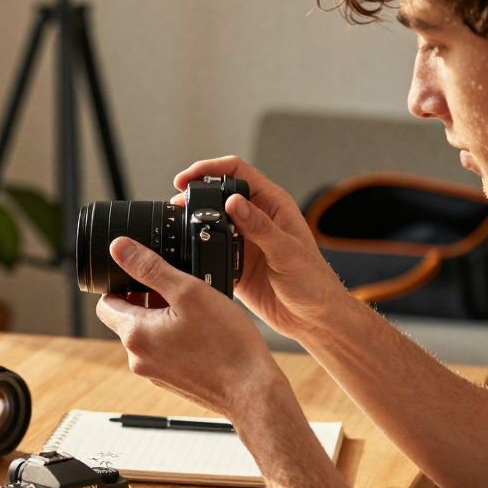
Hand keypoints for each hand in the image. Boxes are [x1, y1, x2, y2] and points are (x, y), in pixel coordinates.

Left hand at [95, 236, 287, 418]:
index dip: (122, 285)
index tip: (146, 278)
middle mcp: (138, 358)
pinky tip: (203, 333)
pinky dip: (176, 338)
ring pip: (148, 335)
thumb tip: (119, 248)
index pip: (106, 304)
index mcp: (135, 334)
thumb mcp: (188, 291)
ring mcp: (154, 373)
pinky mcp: (172, 381)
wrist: (252, 391)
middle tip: (179, 292)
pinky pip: (164, 352)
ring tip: (195, 312)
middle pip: (128, 319)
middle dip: (147, 301)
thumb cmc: (226, 344)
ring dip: (164, 319)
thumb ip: (151, 268)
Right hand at [172, 156, 350, 342]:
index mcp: (272, 205)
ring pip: (209, 220)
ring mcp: (243, 240)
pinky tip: (185, 251)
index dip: (210, 169)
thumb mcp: (286, 252)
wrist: (313, 318)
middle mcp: (255, 219)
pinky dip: (195, 247)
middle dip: (194, 193)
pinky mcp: (233, 263)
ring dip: (191, 219)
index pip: (237, 172)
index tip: (187, 178)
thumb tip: (232, 202)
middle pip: (218, 193)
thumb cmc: (312, 281)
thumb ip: (259, 226)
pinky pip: (208, 249)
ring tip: (175, 223)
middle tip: (176, 202)